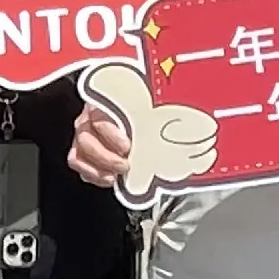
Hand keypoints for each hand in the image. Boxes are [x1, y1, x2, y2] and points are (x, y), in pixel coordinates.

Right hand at [72, 65, 220, 204]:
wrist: (127, 102)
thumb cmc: (143, 101)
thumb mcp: (154, 100)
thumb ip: (167, 109)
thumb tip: (199, 121)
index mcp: (104, 100)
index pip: (99, 118)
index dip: (112, 135)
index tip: (129, 146)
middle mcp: (89, 117)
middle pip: (86, 139)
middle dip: (106, 157)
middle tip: (126, 164)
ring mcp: (83, 134)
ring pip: (78, 154)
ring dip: (98, 168)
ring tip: (117, 176)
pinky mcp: (82, 150)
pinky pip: (78, 164)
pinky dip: (93, 175)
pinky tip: (111, 179)